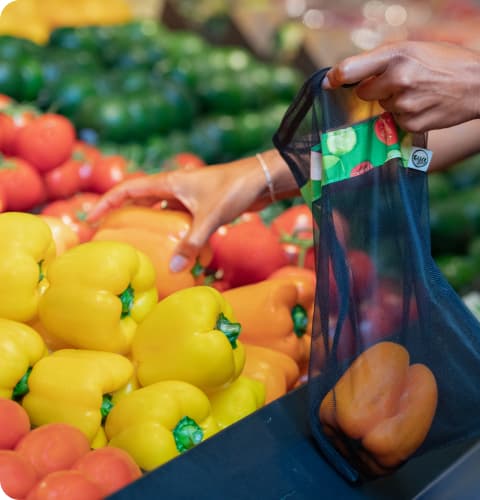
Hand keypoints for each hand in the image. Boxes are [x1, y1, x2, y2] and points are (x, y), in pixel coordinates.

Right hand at [87, 158, 268, 271]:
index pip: (128, 189)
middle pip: (140, 200)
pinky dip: (172, 232)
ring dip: (147, 224)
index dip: (107, 202)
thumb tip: (172, 267)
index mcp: (169, 182)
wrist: (263, 179)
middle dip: (122, 215)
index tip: (91, 218)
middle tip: (108, 234)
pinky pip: (178, 219)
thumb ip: (192, 242)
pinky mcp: (200, 205)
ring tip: (134, 244)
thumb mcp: (211, 216)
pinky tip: (172, 248)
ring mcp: (188, 196)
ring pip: (160, 211)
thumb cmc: (235, 189)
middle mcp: (175, 187)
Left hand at [324, 41, 479, 131]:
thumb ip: (383, 60)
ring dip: (393, 102)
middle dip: (374, 89)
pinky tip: (425, 105)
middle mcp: (398, 78)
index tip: (329, 83)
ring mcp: (404, 104)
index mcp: (397, 54)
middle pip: (364, 92)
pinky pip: (395, 121)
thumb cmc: (446, 62)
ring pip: (382, 107)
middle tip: (399, 82)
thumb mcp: (415, 49)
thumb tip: (349, 76)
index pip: (350, 69)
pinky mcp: (411, 123)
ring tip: (420, 92)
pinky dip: (405, 116)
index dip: (336, 78)